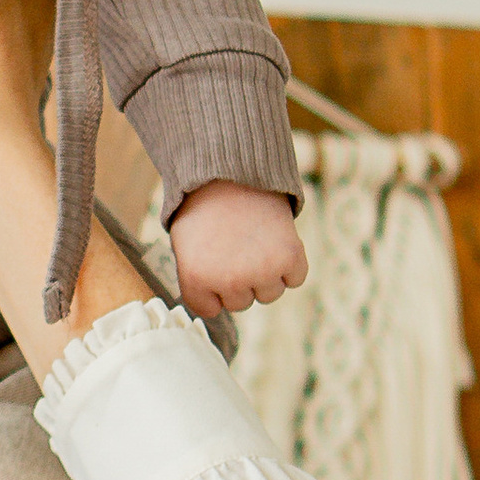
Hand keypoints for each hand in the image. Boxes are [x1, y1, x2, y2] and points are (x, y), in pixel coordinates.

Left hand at [168, 183, 307, 321]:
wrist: (231, 170)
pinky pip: (294, 279)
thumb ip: (198, 283)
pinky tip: (276, 241)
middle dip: (239, 279)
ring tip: (254, 241)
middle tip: (234, 245)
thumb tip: (216, 305)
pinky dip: (290, 264)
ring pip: (269, 294)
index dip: (212, 286)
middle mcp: (228, 281)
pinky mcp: (290, 258)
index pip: (210, 309)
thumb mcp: (184, 247)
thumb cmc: (205, 209)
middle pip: (241, 303)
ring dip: (266, 274)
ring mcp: (261, 271)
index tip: (212, 260)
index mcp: (195, 279)